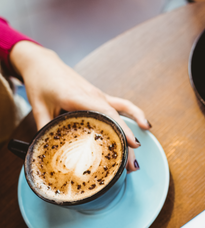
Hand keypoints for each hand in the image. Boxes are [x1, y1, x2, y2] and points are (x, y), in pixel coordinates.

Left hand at [9, 42, 150, 171]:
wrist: (43, 63)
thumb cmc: (40, 82)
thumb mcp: (38, 108)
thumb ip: (45, 129)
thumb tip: (48, 150)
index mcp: (77, 97)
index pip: (106, 113)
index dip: (120, 129)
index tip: (131, 145)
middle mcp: (93, 95)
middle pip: (116, 118)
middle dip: (127, 140)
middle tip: (131, 164)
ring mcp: (99, 95)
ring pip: (122, 112)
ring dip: (133, 128)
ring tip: (139, 149)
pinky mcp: (100, 96)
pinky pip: (122, 104)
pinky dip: (134, 114)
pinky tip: (145, 125)